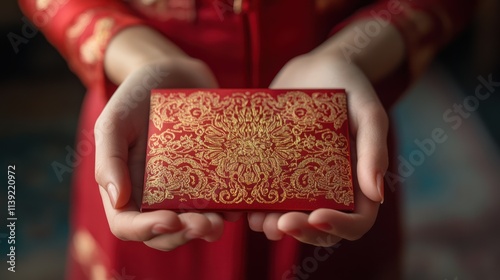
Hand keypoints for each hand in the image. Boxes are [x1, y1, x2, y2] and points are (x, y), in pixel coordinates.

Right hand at [94, 58, 232, 250]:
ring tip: (222, 219)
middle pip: (164, 232)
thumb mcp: (115, 120)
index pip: (127, 224)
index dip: (146, 230)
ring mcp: (183, 187)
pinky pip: (219, 202)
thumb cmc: (138, 94)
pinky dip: (229, 210)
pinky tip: (239, 204)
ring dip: (208, 229)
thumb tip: (117, 200)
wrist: (174, 73)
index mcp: (126, 186)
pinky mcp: (209, 176)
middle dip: (183, 234)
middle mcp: (153, 193)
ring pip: (192, 223)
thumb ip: (109, 158)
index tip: (171, 220)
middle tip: (206, 223)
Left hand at [247, 51, 388, 245]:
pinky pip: (266, 195)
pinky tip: (240, 204)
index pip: (357, 220)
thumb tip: (378, 195)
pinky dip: (254, 205)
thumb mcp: (368, 112)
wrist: (313, 69)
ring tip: (257, 220)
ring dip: (273, 226)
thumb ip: (374, 149)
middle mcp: (330, 187)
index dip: (339, 227)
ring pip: (290, 217)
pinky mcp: (275, 170)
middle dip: (301, 232)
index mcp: (358, 181)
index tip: (316, 216)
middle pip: (320, 227)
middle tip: (280, 223)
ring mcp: (301, 181)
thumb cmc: (348, 86)